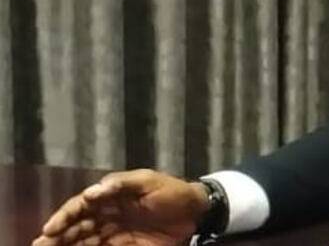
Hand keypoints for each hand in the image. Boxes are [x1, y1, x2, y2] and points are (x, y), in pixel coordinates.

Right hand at [32, 169, 209, 245]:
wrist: (195, 212)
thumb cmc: (172, 191)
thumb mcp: (148, 182)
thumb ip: (121, 185)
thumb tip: (92, 192)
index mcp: (110, 195)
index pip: (80, 205)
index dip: (64, 216)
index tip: (51, 228)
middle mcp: (106, 213)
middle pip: (76, 225)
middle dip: (57, 235)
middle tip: (40, 245)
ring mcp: (113, 231)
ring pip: (82, 240)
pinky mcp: (122, 245)